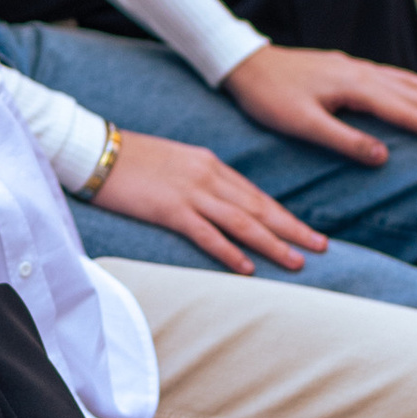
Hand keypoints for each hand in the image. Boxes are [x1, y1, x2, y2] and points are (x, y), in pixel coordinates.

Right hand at [90, 130, 327, 275]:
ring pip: (242, 222)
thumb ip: (199, 180)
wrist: (94, 150)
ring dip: (272, 243)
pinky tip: (247, 268)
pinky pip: (206, 234)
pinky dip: (229, 252)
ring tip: (296, 261)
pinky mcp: (169, 209)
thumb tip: (219, 202)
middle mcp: (208, 177)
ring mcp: (190, 193)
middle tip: (321, 247)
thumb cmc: (130, 157)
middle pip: (259, 208)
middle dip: (293, 229)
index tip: (306, 231)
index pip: (256, 194)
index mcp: (211, 164)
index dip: (284, 215)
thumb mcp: (175, 162)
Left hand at [225, 46, 416, 168]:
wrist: (244, 64)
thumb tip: (384, 156)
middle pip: (415, 93)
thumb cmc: (269, 98)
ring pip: (407, 81)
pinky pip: (392, 75)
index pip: (405, 112)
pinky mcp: (347, 67)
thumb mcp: (302, 124)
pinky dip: (415, 83)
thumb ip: (343, 140)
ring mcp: (356, 67)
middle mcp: (362, 73)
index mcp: (355, 88)